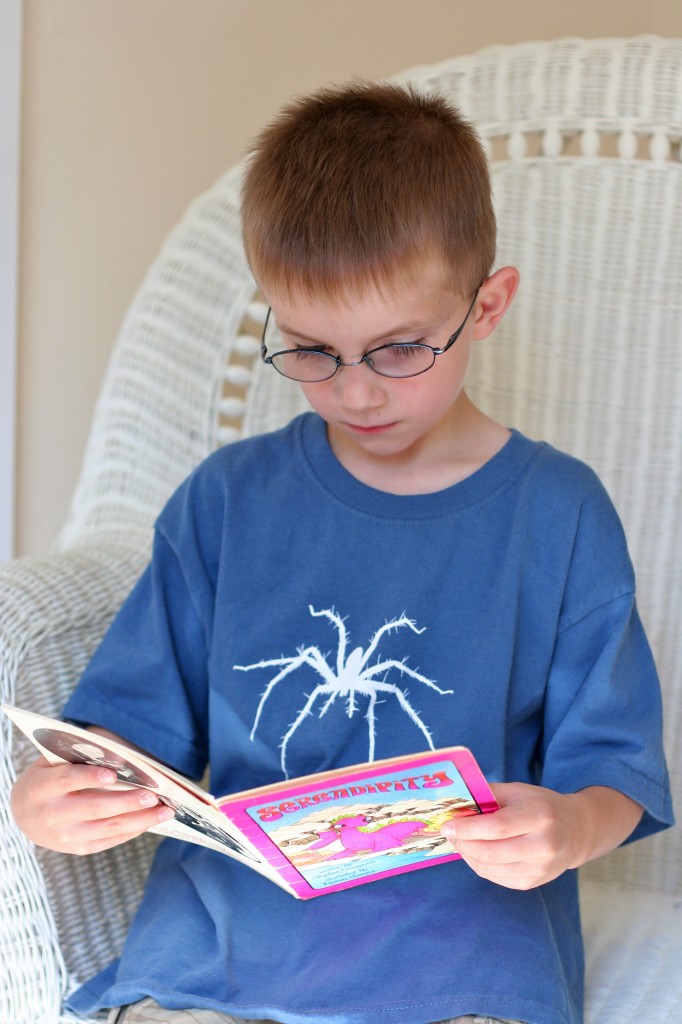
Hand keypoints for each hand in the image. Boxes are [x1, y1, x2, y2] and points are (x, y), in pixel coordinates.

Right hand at [11, 756, 174, 854]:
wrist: (25, 812)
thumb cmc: (49, 777)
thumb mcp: (54, 760)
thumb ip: (81, 753)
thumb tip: (121, 752)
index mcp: (42, 786)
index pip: (67, 779)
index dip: (88, 777)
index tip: (112, 773)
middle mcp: (52, 814)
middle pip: (94, 808)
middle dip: (126, 802)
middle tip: (153, 795)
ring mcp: (65, 836)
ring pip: (107, 828)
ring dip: (139, 820)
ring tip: (164, 810)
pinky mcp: (78, 848)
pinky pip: (110, 840)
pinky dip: (133, 830)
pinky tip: (151, 821)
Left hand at [441, 782, 642, 889]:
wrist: (576, 832)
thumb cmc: (542, 806)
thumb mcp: (519, 791)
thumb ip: (489, 795)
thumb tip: (457, 803)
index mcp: (540, 816)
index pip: (498, 827)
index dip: (468, 828)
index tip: (448, 825)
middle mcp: (543, 846)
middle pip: (490, 851)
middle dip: (463, 843)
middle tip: (451, 833)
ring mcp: (539, 869)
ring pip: (489, 868)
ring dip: (468, 854)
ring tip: (462, 841)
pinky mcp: (532, 883)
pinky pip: (495, 877)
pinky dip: (480, 865)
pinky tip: (477, 851)